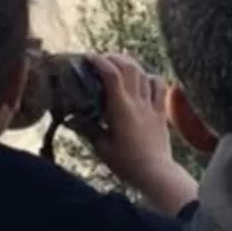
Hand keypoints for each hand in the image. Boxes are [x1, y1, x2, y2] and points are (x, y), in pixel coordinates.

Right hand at [90, 53, 194, 214]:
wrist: (155, 173)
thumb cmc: (125, 162)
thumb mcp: (101, 147)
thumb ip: (87, 129)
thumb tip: (71, 119)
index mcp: (120, 108)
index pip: (111, 75)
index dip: (100, 62)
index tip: (89, 57)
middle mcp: (137, 102)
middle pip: (128, 67)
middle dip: (114, 58)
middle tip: (102, 59)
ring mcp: (151, 105)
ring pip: (143, 73)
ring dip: (131, 64)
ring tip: (119, 64)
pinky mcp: (161, 112)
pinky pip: (160, 87)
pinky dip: (151, 77)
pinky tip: (144, 79)